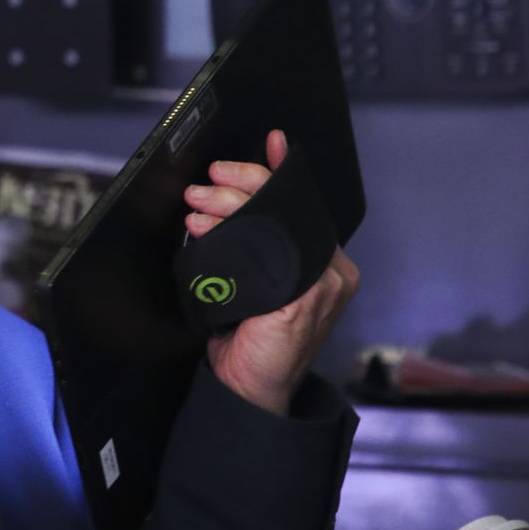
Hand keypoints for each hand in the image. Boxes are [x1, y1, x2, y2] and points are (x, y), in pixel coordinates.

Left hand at [182, 129, 359, 414]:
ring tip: (197, 205)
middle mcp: (331, 270)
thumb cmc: (246, 334)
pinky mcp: (304, 298)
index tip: (269, 141)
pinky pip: (269, 254)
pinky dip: (232, 239)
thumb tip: (221, 201)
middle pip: (289, 208)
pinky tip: (206, 235)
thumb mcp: (248, 278)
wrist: (249, 388)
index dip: (281, 170)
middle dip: (244, 183)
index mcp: (323, 262)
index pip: (300, 204)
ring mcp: (322, 284)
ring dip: (230, 207)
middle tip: (209, 180)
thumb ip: (246, 242)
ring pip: (277, 225)